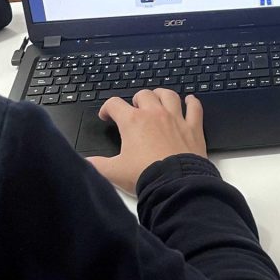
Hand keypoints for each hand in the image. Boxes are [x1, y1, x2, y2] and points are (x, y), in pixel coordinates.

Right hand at [87, 89, 206, 194]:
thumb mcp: (114, 172)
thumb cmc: (145, 176)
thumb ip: (96, 165)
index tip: (106, 116)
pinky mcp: (193, 128)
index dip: (107, 108)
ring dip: (161, 95)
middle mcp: (154, 114)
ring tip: (158, 99)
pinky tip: (190, 101)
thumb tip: (84, 164)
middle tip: (134, 110)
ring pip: (168, 95)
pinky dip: (192, 102)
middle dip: (136, 100)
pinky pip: (195, 108)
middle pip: (143, 95)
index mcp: (133, 122)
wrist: (175, 185)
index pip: (114, 104)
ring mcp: (176, 119)